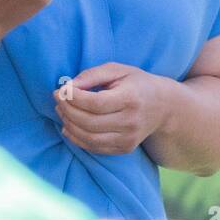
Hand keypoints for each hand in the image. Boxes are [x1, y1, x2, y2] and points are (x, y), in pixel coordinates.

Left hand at [53, 62, 169, 155]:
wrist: (163, 106)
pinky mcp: (125, 149)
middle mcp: (130, 122)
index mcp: (130, 98)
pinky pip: (95, 148)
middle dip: (68, 111)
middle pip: (90, 122)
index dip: (73, 98)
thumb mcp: (117, 70)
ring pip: (90, 138)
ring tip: (61, 111)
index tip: (60, 90)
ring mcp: (129, 139)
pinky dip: (77, 139)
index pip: (95, 103)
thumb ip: (92, 75)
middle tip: (57, 99)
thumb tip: (68, 86)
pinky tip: (68, 127)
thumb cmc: (136, 83)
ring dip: (70, 125)